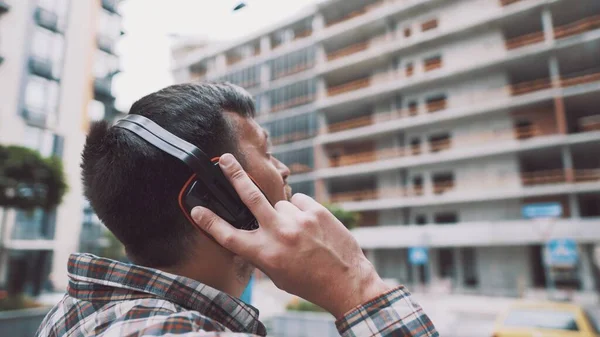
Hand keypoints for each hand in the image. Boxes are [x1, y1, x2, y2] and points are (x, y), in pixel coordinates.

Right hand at [190, 153, 390, 317]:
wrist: (346, 282)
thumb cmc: (309, 282)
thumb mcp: (276, 275)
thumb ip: (261, 253)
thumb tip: (250, 235)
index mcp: (264, 254)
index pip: (229, 236)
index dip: (209, 222)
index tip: (196, 210)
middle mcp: (279, 234)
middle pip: (250, 197)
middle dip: (235, 175)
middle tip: (225, 159)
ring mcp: (298, 220)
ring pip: (280, 205)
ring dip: (284, 215)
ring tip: (299, 233)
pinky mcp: (316, 211)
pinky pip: (299, 203)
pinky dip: (300, 212)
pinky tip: (310, 227)